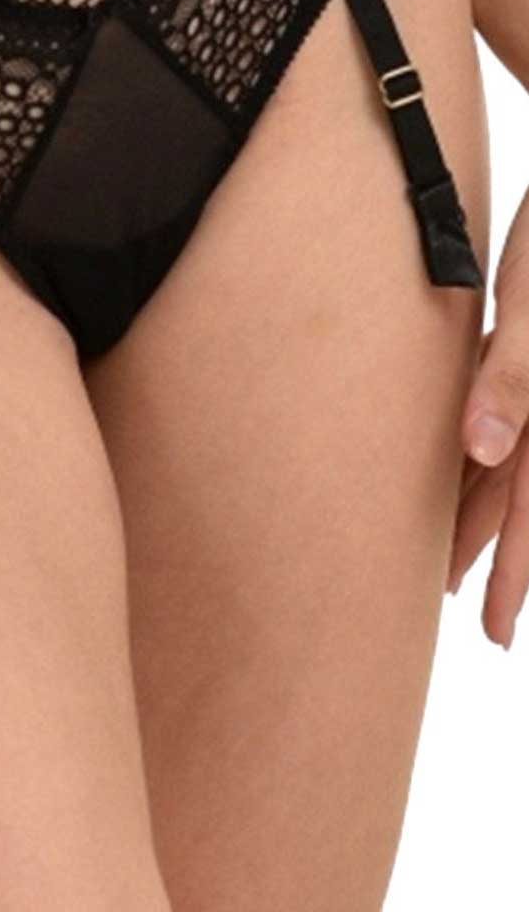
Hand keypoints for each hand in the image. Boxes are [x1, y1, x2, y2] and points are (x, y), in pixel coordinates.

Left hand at [447, 198, 528, 647]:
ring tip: (455, 558)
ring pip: (513, 461)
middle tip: (482, 623)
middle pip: (522, 497)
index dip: (515, 575)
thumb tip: (481, 450)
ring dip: (489, 509)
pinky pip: (510, 412)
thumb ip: (512, 376)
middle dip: (500, 559)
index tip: (495, 632)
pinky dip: (492, 448)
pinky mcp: (527, 345)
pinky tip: (470, 461)